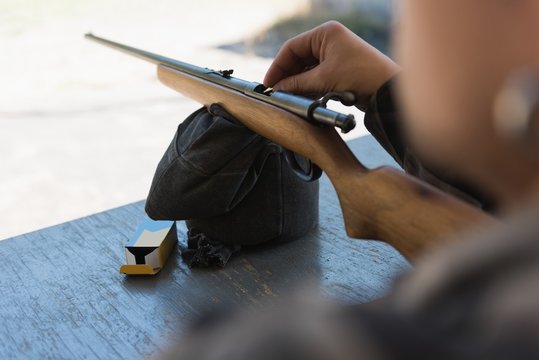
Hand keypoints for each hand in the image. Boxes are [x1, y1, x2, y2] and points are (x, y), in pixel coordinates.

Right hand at [264, 21, 399, 110]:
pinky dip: (309, 87)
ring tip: (289, 97)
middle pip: (299, 58)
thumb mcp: (323, 79)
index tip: (269, 83)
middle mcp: (330, 41)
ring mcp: (336, 55)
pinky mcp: (341, 69)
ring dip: (298, 83)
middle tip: (276, 92)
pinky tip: (303, 97)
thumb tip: (278, 89)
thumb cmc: (360, 76)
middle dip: (288, 76)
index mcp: (325, 33)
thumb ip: (297, 84)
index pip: (292, 47)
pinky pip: (318, 76)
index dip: (278, 66)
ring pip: (308, 69)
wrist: (387, 90)